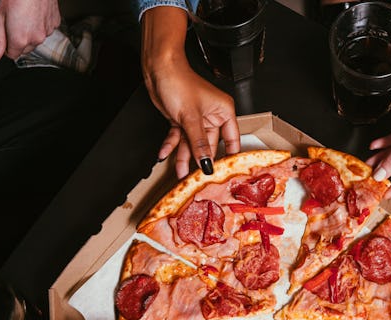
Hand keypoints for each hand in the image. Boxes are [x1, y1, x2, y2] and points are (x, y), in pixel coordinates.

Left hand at [0, 0, 60, 62]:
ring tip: (24, 14)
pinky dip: (40, 24)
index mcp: (20, 40)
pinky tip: (34, 12)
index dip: (6, 45)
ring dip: (30, 32)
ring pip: (36, 39)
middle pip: (24, 49)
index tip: (4, 32)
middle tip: (13, 21)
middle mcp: (36, 39)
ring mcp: (47, 32)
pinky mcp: (55, 23)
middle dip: (18, 39)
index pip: (11, 55)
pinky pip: (45, 29)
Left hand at [140, 7, 239, 177]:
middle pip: (209, 145)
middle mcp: (212, 116)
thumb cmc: (179, 82)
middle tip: (198, 178)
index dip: (228, 156)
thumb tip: (207, 163)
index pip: (232, 139)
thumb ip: (200, 143)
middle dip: (200, 160)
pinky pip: (179, 137)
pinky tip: (165, 154)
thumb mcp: (191, 118)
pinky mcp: (182, 120)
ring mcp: (196, 119)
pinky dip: (171, 145)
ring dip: (184, 157)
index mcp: (224, 111)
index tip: (224, 172)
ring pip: (192, 144)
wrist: (158, 69)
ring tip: (180, 173)